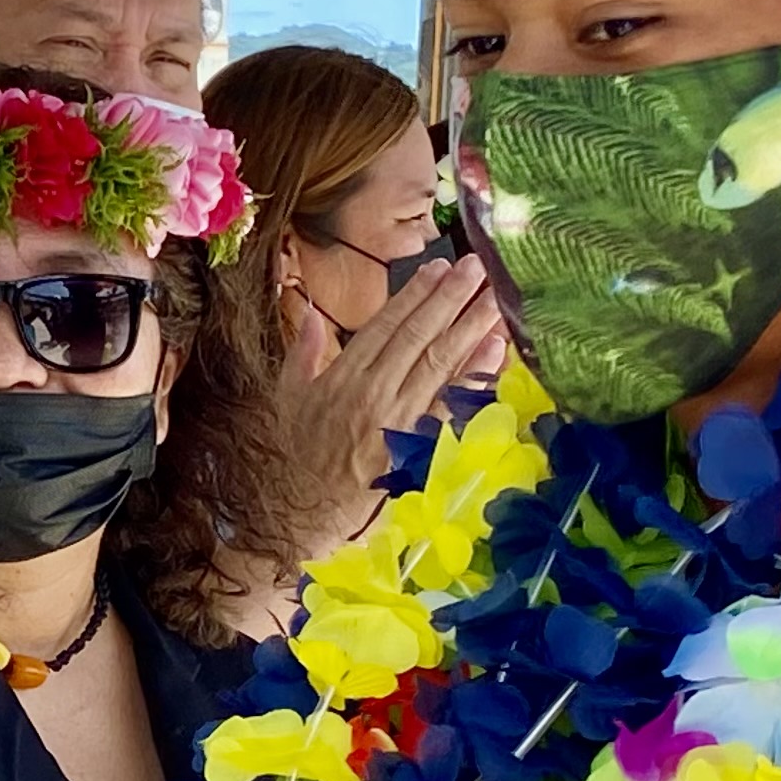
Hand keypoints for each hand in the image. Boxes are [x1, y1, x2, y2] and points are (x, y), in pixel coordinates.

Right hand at [272, 254, 503, 555]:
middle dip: (451, 299)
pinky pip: (452, 408)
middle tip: (479, 267)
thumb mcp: (285, 399)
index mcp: (341, 379)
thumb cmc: (293, 456)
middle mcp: (373, 395)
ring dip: (471, 328)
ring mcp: (399, 422)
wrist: (300, 513)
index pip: (385, 327)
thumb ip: (302, 353)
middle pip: (419, 338)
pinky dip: (475, 378)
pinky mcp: (417, 449)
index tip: (438, 267)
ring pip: (440, 365)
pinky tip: (494, 352)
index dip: (414, 295)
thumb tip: (311, 313)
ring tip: (494, 297)